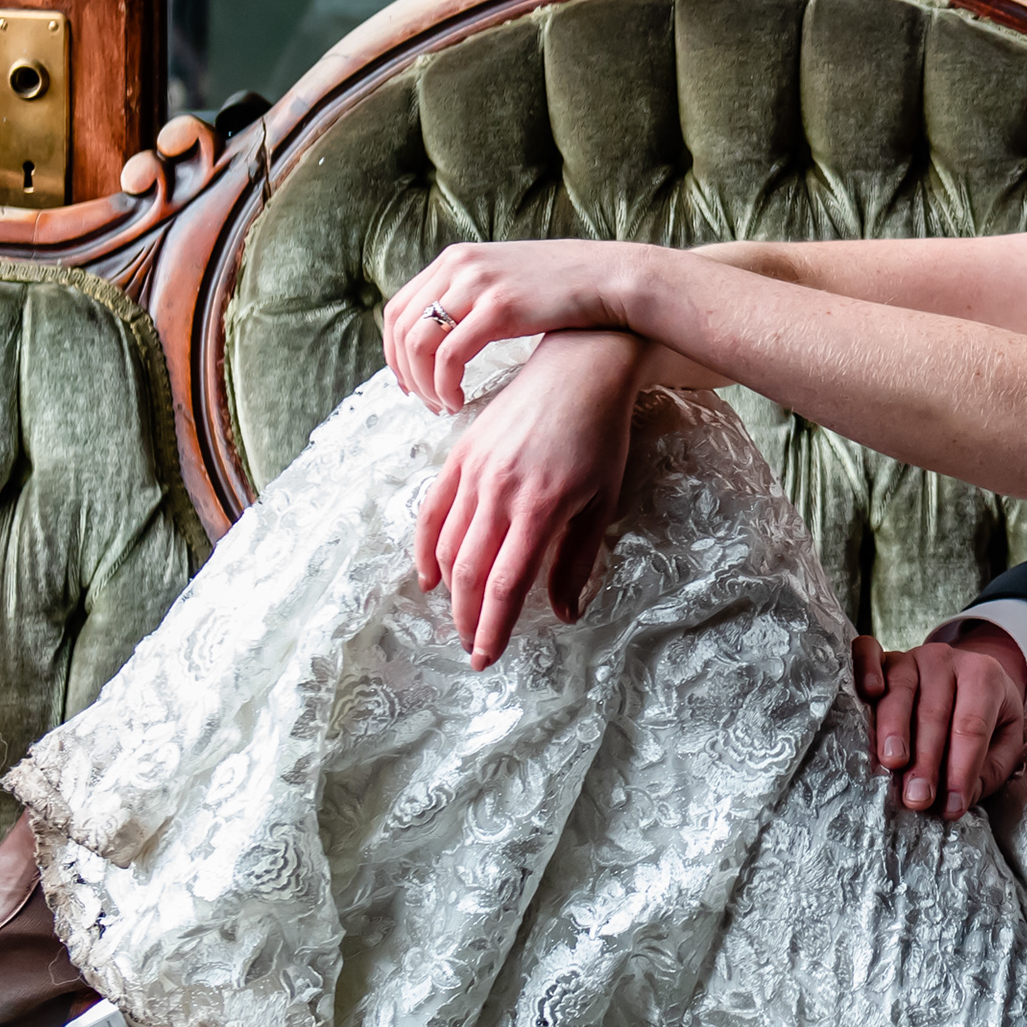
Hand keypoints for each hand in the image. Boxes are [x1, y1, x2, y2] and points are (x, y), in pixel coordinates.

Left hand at [383, 240, 655, 412]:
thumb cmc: (567, 290)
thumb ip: (473, 298)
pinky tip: (459, 402)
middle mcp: (459, 265)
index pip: (397, 308)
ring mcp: (478, 284)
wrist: (613, 279)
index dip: (393, 352)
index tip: (408, 381)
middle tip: (424, 401)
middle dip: (403, 372)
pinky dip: (445, 385)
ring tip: (443, 406)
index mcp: (456, 259)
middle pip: (399, 327)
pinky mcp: (500, 307)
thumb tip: (446, 333)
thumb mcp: (507, 282)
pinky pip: (450, 356)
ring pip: (419, 344)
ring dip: (423, 384)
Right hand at [413, 330, 643, 666]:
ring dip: (450, 590)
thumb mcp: (601, 500)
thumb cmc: (601, 436)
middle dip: (469, 618)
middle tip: (472, 649)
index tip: (487, 657)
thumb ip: (576, 560)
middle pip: (471, 572)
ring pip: (447, 545)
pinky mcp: (460, 454)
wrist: (579, 369)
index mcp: (540, 507)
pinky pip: (433, 510)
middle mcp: (500, 491)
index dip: (493, 627)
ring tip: (459, 619)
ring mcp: (475, 471)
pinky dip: (425, 548)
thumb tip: (562, 613)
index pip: (505, 584)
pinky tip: (430, 576)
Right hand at [851, 624, 1026, 819]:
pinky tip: (868, 693)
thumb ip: (987, 771)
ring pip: (900, 690)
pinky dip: (865, 669)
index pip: (972, 728)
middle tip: (918, 798)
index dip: (961, 769)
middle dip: (925, 760)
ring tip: (892, 764)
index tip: (951, 807)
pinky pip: (869, 654)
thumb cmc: (987, 715)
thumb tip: (954, 803)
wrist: (970, 674)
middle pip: (934, 713)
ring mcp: (912, 656)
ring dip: (893, 729)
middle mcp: (946, 661)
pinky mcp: (884, 657)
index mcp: (984, 677)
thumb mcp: (1004, 741)